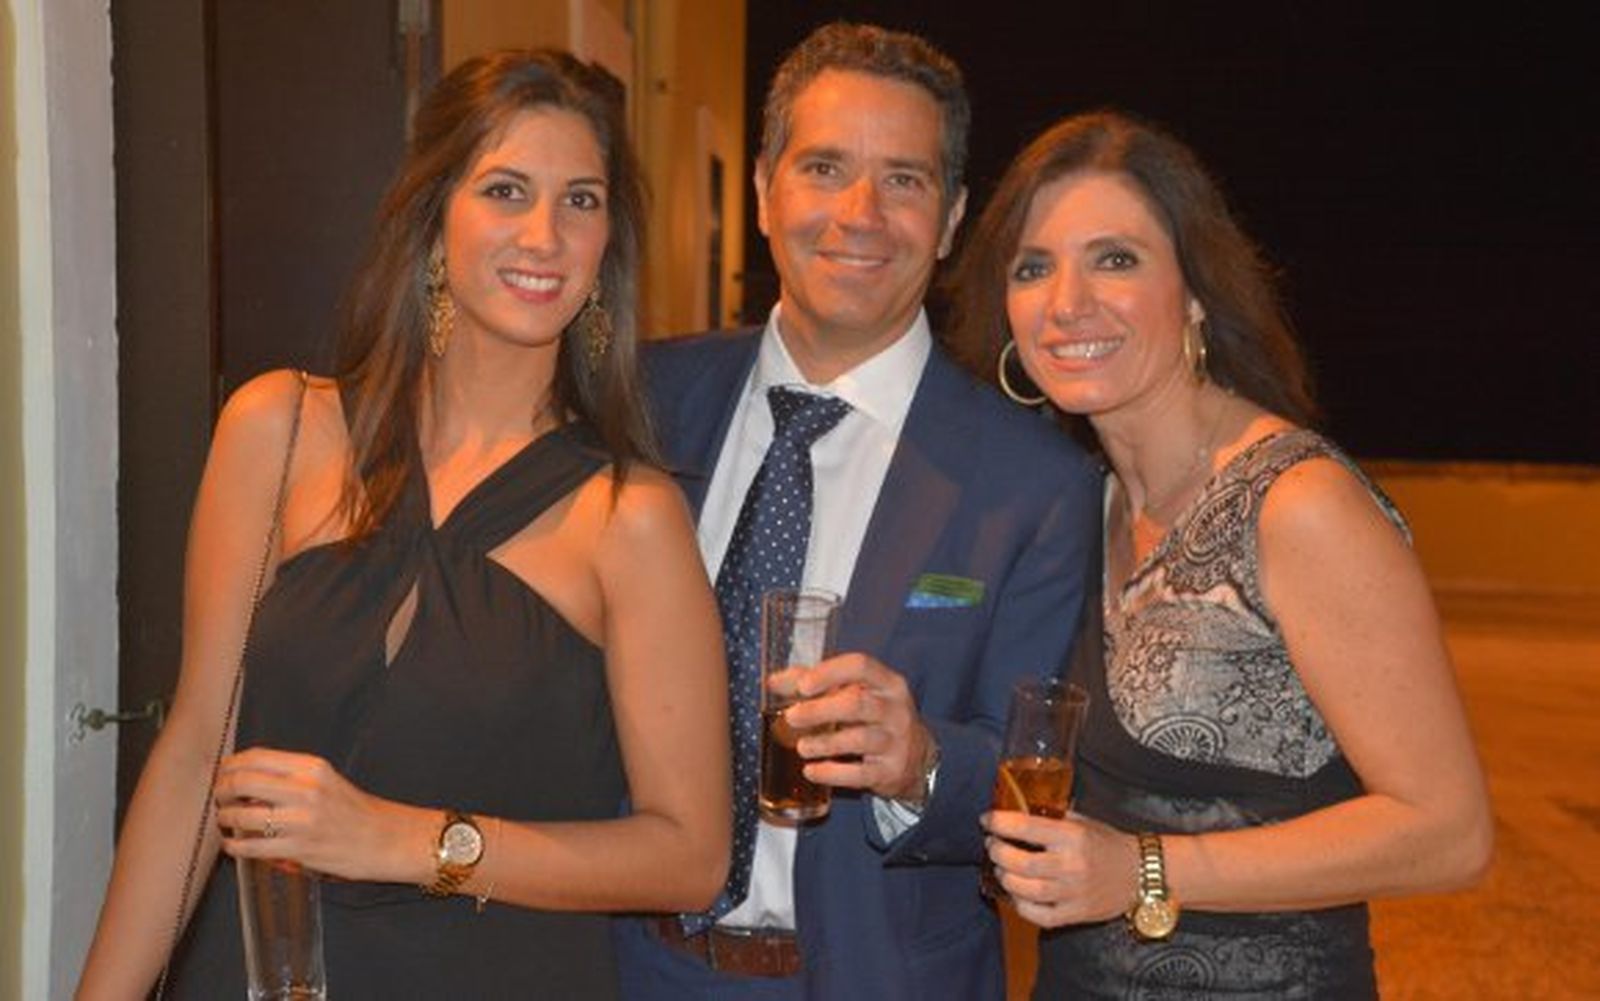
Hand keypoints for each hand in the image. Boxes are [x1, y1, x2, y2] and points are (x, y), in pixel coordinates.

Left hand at [213, 747, 430, 883]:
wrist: (385, 840)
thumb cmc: (355, 812)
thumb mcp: (326, 781)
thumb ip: (291, 778)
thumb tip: (246, 782)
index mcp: (312, 767)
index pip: (257, 757)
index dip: (231, 765)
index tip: (224, 773)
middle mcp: (306, 789)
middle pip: (242, 781)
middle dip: (221, 790)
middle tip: (220, 797)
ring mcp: (301, 820)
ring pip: (240, 814)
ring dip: (225, 818)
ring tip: (226, 821)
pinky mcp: (299, 848)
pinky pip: (250, 846)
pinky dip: (234, 845)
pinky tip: (234, 845)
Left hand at [769, 652, 932, 801]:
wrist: (918, 758)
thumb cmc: (877, 717)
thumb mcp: (858, 693)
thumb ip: (817, 684)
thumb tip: (774, 682)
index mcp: (888, 682)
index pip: (860, 666)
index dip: (829, 673)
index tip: (803, 686)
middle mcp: (895, 709)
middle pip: (857, 703)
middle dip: (820, 710)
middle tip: (792, 717)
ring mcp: (896, 742)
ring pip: (859, 739)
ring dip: (824, 743)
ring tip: (802, 747)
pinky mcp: (890, 772)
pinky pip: (859, 774)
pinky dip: (832, 773)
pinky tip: (812, 771)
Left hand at [981, 809, 1139, 928]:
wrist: (1141, 873)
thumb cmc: (1107, 843)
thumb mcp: (1082, 821)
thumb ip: (1051, 817)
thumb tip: (1016, 809)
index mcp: (1073, 836)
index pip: (1027, 827)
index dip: (1000, 823)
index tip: (986, 819)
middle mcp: (1072, 865)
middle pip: (1021, 863)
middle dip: (998, 852)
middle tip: (992, 845)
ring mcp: (1073, 893)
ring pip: (1026, 891)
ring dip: (1005, 877)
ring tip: (1001, 867)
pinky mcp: (1076, 914)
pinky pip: (1039, 916)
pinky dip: (1020, 905)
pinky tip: (1016, 893)